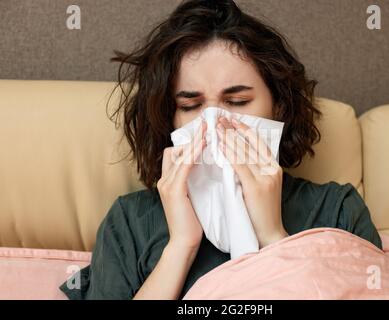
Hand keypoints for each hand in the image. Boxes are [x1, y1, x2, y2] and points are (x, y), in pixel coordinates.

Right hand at [157, 120, 206, 248]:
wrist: (184, 242)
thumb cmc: (192, 223)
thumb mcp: (192, 197)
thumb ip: (194, 182)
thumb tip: (208, 167)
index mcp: (168, 181)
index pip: (175, 154)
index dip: (189, 143)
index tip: (205, 131)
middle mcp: (164, 180)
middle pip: (175, 150)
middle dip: (191, 137)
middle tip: (208, 124)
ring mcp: (166, 184)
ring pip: (180, 154)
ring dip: (195, 140)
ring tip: (209, 128)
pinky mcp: (174, 190)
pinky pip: (184, 165)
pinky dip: (195, 153)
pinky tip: (205, 143)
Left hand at [216, 116, 287, 247]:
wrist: (268, 234)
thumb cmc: (260, 212)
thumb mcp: (260, 186)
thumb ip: (252, 171)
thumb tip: (235, 155)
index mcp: (274, 168)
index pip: (259, 143)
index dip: (244, 130)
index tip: (231, 120)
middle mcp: (273, 170)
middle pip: (251, 144)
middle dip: (234, 130)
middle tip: (219, 119)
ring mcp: (267, 178)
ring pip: (245, 152)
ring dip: (229, 138)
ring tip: (217, 128)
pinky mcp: (258, 187)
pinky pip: (241, 166)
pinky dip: (230, 154)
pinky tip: (220, 146)